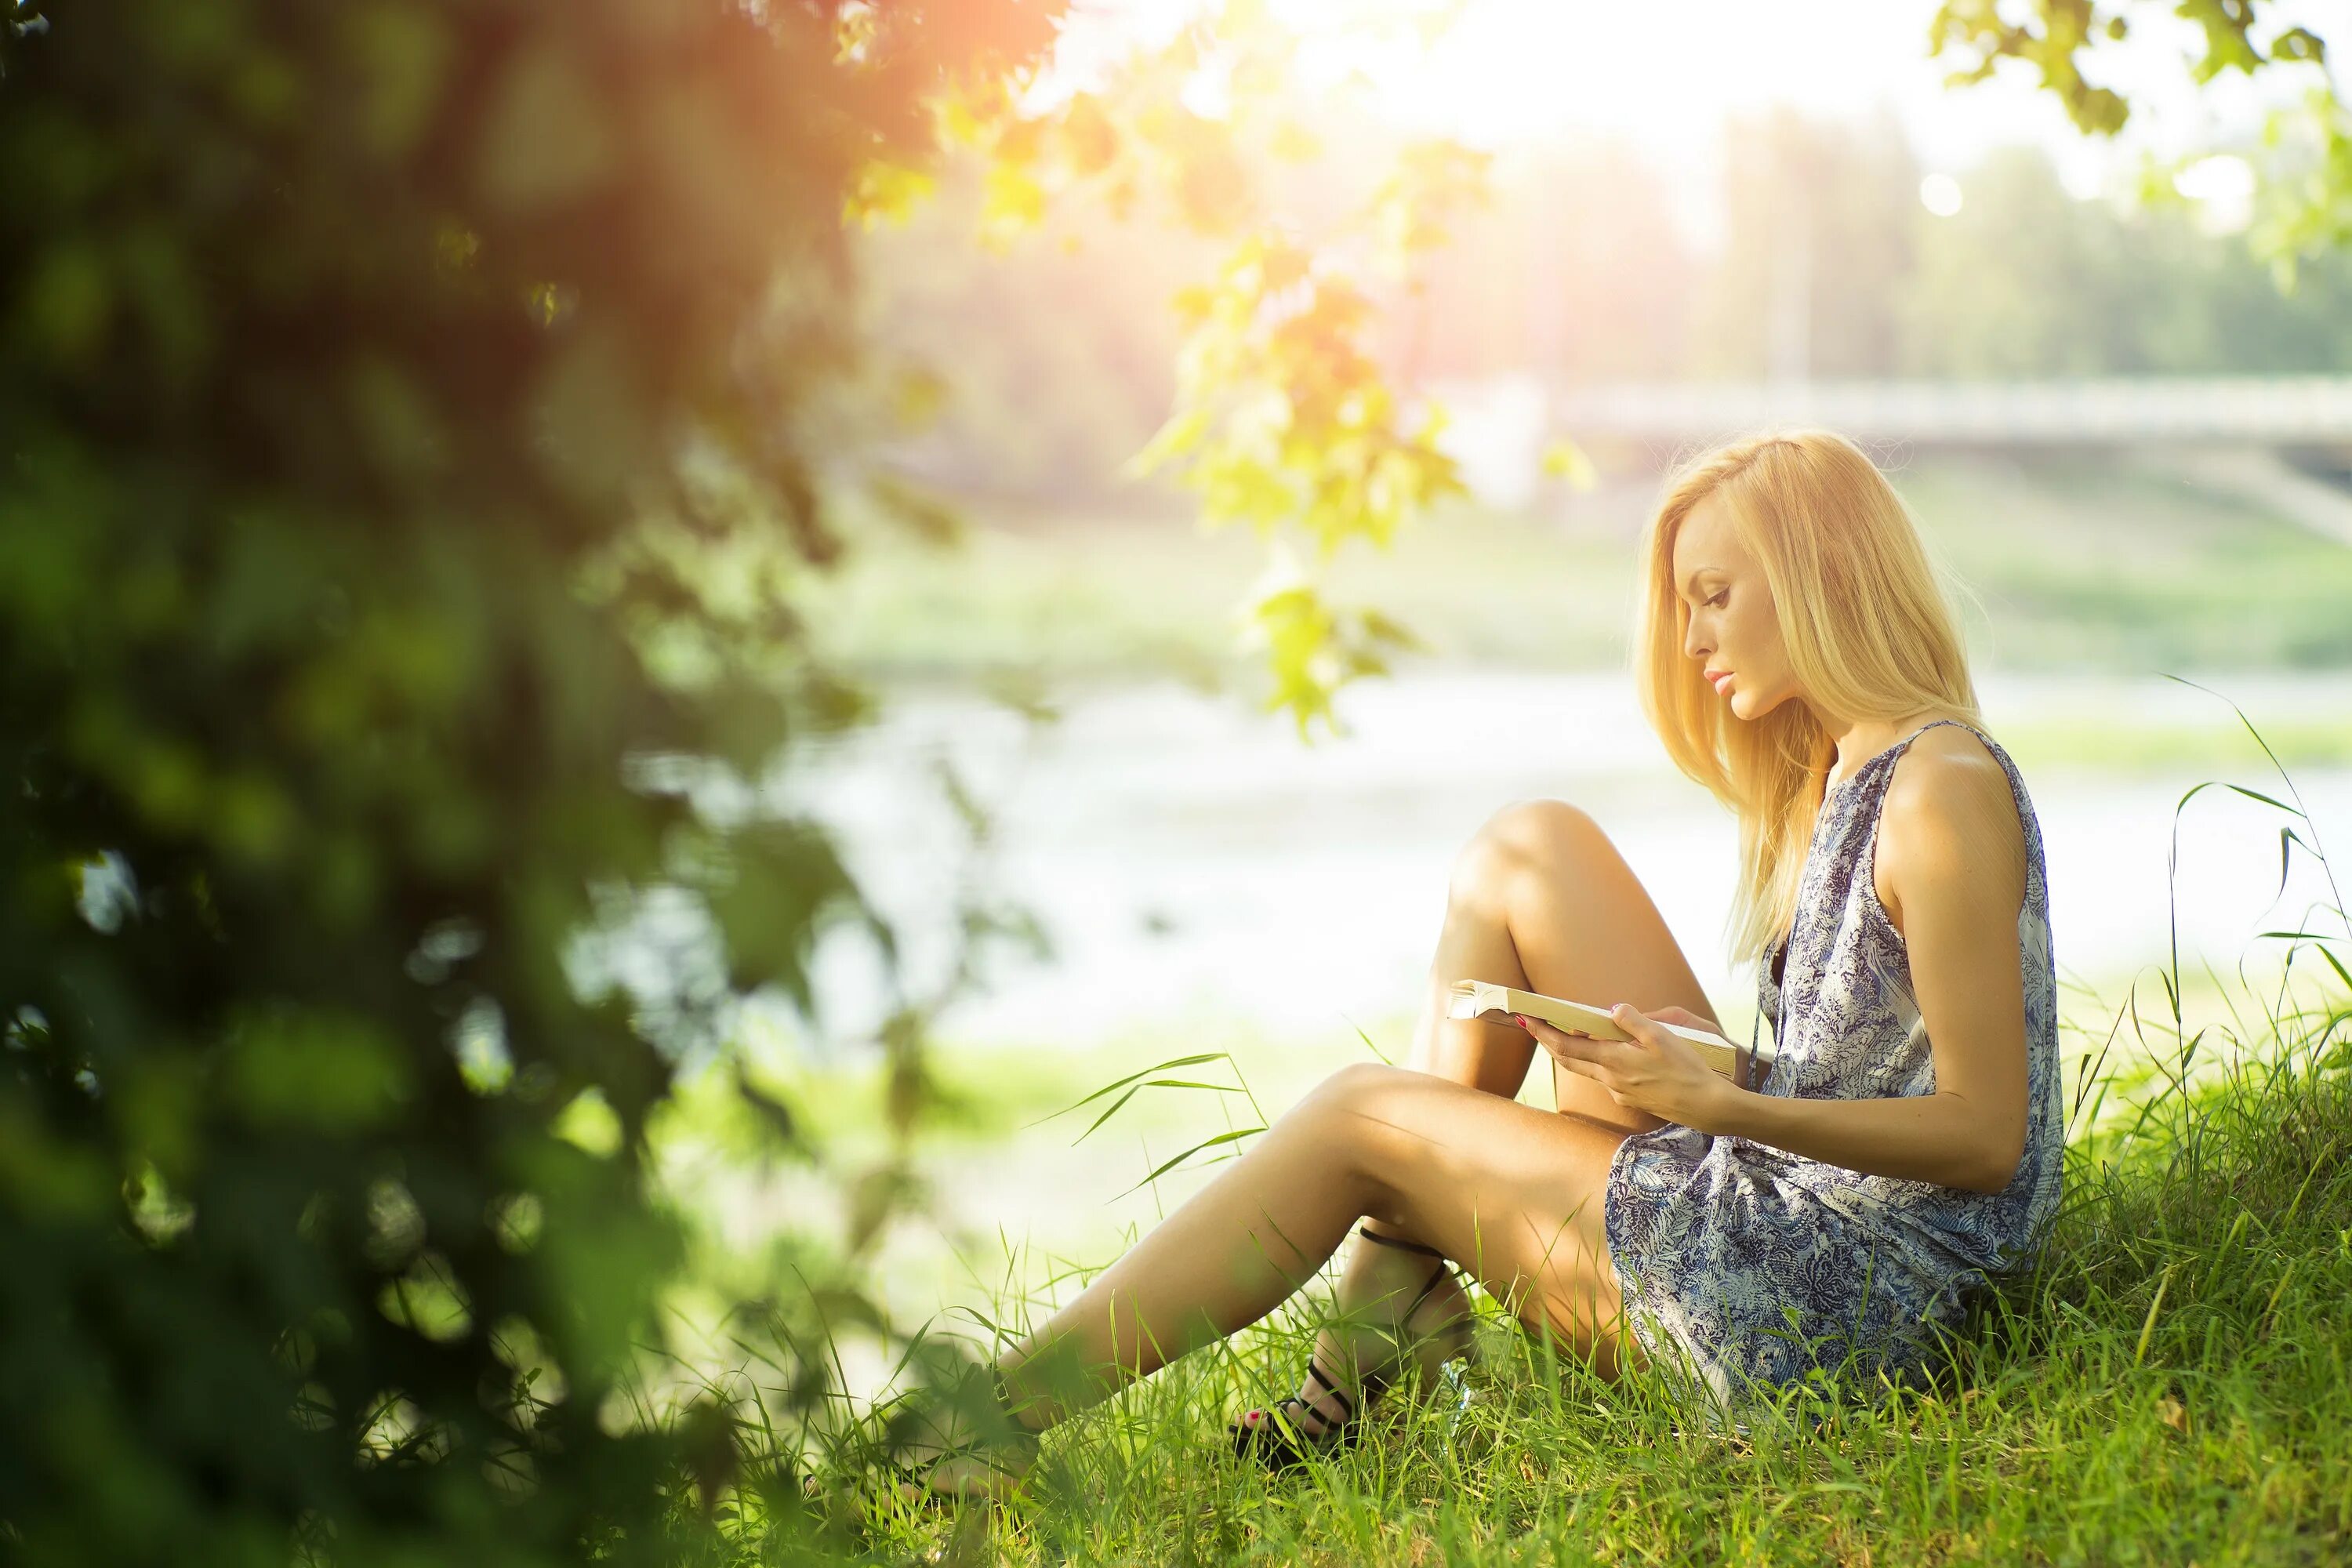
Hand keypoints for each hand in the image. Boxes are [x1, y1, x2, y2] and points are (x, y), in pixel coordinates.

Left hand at [1512, 1003, 1737, 1131]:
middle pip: (1569, 1060)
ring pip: (1587, 1069)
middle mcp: (1610, 1080)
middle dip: (1549, 1041)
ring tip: (1567, 1033)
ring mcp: (1619, 1092)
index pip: (1566, 1046)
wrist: (1706, 1106)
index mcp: (1613, 1061)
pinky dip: (1598, 1062)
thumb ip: (1633, 1021)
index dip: (1543, 1033)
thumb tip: (1612, 1008)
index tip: (1526, 1019)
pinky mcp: (1631, 1099)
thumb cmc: (1687, 1070)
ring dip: (1573, 1052)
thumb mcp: (1662, 1037)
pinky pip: (1606, 1078)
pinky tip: (1608, 1054)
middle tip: (1533, 1024)